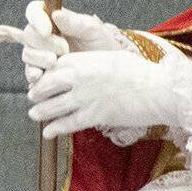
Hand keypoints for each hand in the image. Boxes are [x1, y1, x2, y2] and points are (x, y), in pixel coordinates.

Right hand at [22, 2, 135, 83]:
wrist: (108, 73)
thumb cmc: (102, 46)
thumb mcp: (94, 31)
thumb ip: (76, 22)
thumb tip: (56, 14)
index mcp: (54, 20)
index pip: (34, 11)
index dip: (36, 18)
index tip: (47, 30)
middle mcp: (43, 36)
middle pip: (28, 34)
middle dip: (44, 42)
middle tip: (64, 49)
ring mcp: (40, 55)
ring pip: (27, 54)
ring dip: (39, 58)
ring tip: (56, 62)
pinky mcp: (41, 73)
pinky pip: (30, 73)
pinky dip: (33, 75)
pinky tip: (41, 77)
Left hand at [27, 51, 180, 139]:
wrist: (159, 91)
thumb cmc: (141, 72)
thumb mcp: (112, 57)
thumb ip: (93, 60)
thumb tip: (83, 65)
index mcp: (85, 60)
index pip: (54, 65)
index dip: (45, 73)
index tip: (41, 79)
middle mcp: (80, 78)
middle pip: (48, 85)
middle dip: (38, 93)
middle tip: (32, 98)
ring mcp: (85, 98)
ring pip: (54, 106)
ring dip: (41, 112)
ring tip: (34, 115)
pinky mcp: (94, 116)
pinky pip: (68, 124)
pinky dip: (55, 128)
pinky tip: (48, 133)